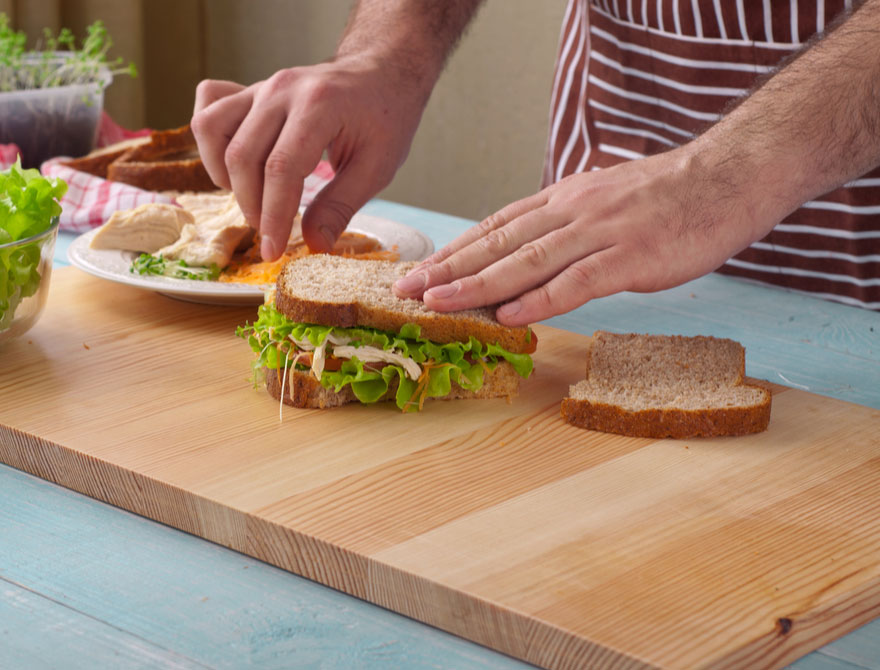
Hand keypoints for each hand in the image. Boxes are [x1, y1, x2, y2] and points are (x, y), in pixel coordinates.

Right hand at [190, 57, 429, 260]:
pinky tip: (236, 165)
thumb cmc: (385, 118)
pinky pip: (209, 109)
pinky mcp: (250, 90)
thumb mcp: (377, 166)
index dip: (273, 216)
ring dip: (224, 174)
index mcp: (319, 105)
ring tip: (253, 196)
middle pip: (243, 155)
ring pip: (212, 129)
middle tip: (270, 230)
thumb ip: (341, 205)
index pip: (281, 168)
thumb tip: (313, 244)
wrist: (381, 72)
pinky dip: (211, 142)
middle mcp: (282, 90)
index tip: (273, 251)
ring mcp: (261, 86)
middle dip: (251, 204)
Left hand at [392, 146, 783, 325]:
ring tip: (439, 303)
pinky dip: (540, 299)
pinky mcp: (630, 256)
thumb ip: (564, 226)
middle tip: (407, 290)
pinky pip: (577, 281)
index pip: (494, 226)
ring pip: (526, 262)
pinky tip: (510, 315)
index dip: (453, 251)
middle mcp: (570, 212)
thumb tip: (528, 252)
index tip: (418, 272)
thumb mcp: (602, 201)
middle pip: (498, 242)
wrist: (725, 178)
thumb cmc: (667, 197)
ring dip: (478, 285)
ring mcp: (599, 233)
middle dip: (447, 269)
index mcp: (562, 200)